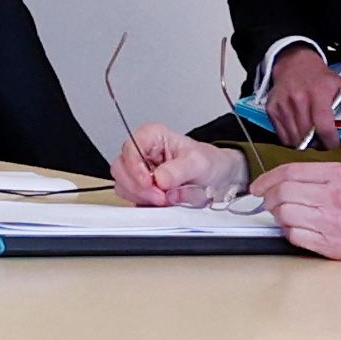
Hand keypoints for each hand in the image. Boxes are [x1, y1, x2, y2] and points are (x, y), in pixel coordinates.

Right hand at [113, 124, 251, 207]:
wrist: (219, 178)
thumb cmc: (209, 163)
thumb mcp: (198, 163)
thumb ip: (178, 171)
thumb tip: (159, 179)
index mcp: (152, 136)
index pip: (129, 149)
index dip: (135, 168)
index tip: (150, 182)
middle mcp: (142, 152)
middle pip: (121, 169)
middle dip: (139, 187)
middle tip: (161, 195)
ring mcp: (139, 171)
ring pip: (123, 185)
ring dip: (142, 196)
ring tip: (166, 198)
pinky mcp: (141, 188)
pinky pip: (131, 198)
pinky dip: (145, 203)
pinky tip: (162, 202)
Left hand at [256, 159, 340, 269]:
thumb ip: (322, 176)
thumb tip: (285, 179)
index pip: (291, 171)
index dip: (267, 178)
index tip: (258, 185)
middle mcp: (336, 196)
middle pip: (283, 193)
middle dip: (268, 198)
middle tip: (267, 201)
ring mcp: (333, 222)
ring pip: (285, 214)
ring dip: (278, 216)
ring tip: (285, 215)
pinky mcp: (331, 245)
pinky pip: (294, 236)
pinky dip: (289, 232)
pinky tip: (298, 229)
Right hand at [261, 46, 340, 147]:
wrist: (293, 64)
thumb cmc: (319, 78)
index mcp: (318, 94)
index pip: (323, 125)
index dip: (331, 141)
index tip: (337, 147)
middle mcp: (298, 99)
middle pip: (308, 135)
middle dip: (318, 145)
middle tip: (326, 147)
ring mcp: (283, 105)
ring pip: (294, 137)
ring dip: (304, 144)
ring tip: (313, 142)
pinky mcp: (272, 110)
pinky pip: (282, 135)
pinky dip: (291, 140)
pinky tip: (300, 135)